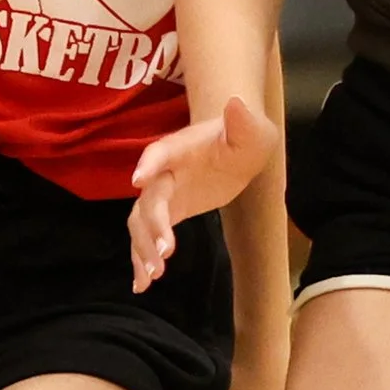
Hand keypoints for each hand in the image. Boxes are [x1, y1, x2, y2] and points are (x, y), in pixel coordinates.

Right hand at [129, 95, 277, 292]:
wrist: (234, 147)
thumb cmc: (243, 135)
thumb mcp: (250, 129)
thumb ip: (243, 121)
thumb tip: (236, 104)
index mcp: (180, 148)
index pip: (160, 153)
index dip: (149, 164)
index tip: (139, 180)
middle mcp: (163, 172)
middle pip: (149, 199)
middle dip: (152, 225)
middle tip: (164, 253)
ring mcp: (162, 195)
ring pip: (140, 223)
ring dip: (143, 249)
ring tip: (152, 276)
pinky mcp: (166, 214)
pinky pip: (146, 238)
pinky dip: (142, 260)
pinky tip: (142, 285)